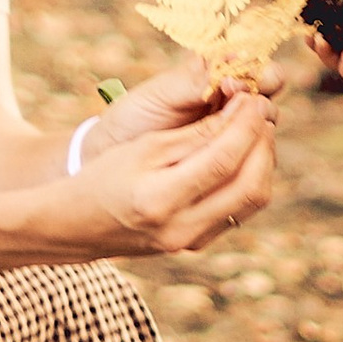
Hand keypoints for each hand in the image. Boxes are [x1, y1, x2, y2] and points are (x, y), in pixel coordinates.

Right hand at [77, 87, 277, 256]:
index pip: (222, 160)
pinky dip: (250, 179)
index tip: (252, 98)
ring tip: (254, 130)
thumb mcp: (144, 148)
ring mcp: (192, 241)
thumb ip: (195, 134)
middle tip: (259, 111)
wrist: (79, 224)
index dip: (245, 125)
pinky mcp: (198, 243)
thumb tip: (240, 113)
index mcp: (159, 199)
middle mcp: (181, 227)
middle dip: (262, 143)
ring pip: (252, 201)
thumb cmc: (105, 176)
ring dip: (263, 162)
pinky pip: (240, 211)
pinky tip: (242, 156)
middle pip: (250, 185)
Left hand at [88, 54, 261, 147]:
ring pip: (268, 115)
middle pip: (270, 82)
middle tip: (242, 98)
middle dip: (264, 86)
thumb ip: (195, 79)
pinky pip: (258, 148)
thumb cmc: (136, 117)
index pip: (251, 55)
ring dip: (260, 119)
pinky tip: (240, 152)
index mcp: (215, 68)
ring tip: (237, 126)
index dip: (251, 64)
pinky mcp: (236, 153)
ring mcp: (236, 122)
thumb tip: (231, 59)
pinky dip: (255, 148)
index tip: (231, 80)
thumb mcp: (161, 94)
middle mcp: (232, 92)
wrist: (116, 156)